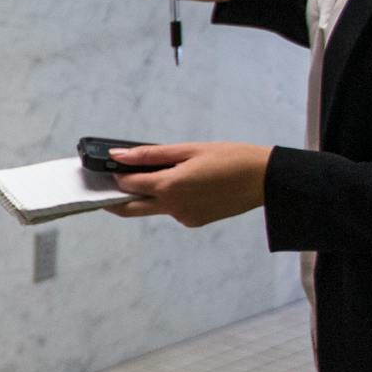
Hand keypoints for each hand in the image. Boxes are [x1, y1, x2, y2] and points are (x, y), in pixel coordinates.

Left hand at [109, 141, 271, 226]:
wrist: (266, 179)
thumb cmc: (231, 159)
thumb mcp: (189, 149)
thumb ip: (150, 154)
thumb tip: (119, 155)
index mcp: (169, 187)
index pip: (128, 184)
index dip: (116, 175)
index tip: (110, 166)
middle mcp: (173, 207)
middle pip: (129, 209)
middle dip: (112, 200)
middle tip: (105, 187)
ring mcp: (184, 217)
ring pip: (153, 208)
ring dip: (147, 195)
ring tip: (158, 174)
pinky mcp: (194, 221)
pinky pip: (173, 210)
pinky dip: (170, 198)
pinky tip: (187, 183)